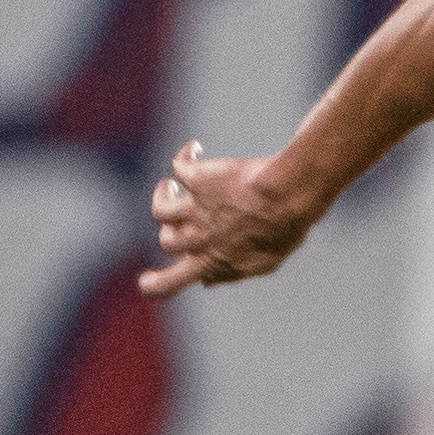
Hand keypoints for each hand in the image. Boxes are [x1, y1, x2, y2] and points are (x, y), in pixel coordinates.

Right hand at [139, 141, 316, 297]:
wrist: (287, 196)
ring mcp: (195, 209)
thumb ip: (231, 272)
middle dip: (167, 232)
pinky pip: (179, 166)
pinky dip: (185, 156)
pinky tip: (195, 149)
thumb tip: (206, 282)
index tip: (146, 280)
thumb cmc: (283, 228)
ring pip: (160, 209)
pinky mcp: (197, 180)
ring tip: (172, 186)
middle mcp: (198, 238)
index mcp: (212, 263)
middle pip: (166, 243)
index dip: (154, 284)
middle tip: (178, 217)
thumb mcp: (263, 261)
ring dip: (163, 195)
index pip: (169, 284)